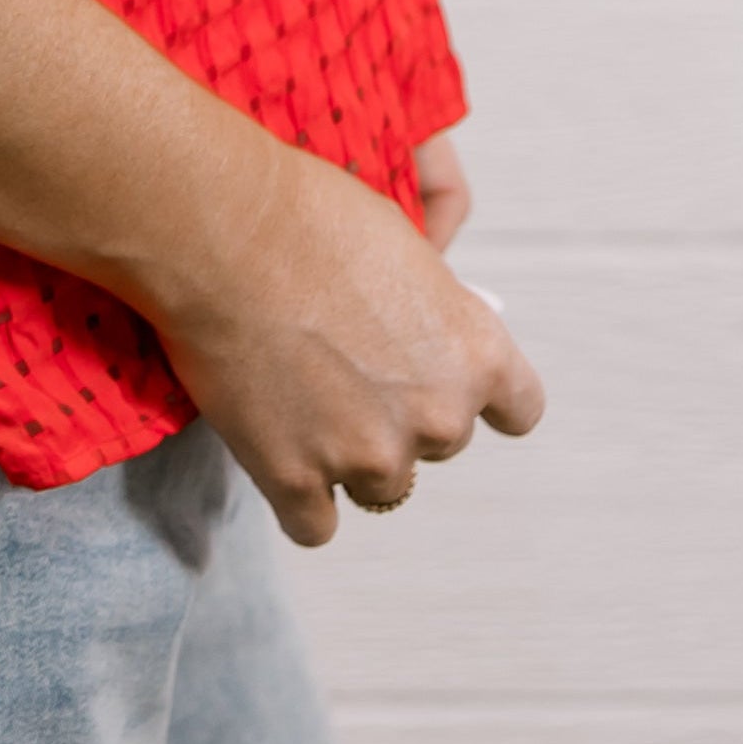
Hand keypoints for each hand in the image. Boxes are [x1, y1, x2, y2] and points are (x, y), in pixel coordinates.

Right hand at [141, 141, 542, 546]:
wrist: (224, 231)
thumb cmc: (312, 218)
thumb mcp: (408, 251)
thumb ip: (433, 315)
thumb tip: (424, 342)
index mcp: (476, 355)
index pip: (518, 410)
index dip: (481, 397)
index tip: (448, 385)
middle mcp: (436, 416)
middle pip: (437, 443)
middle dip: (400, 415)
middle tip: (345, 368)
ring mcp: (366, 454)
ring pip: (379, 486)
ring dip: (348, 455)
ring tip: (301, 399)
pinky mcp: (296, 479)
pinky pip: (314, 525)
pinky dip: (298, 495)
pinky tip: (277, 452)